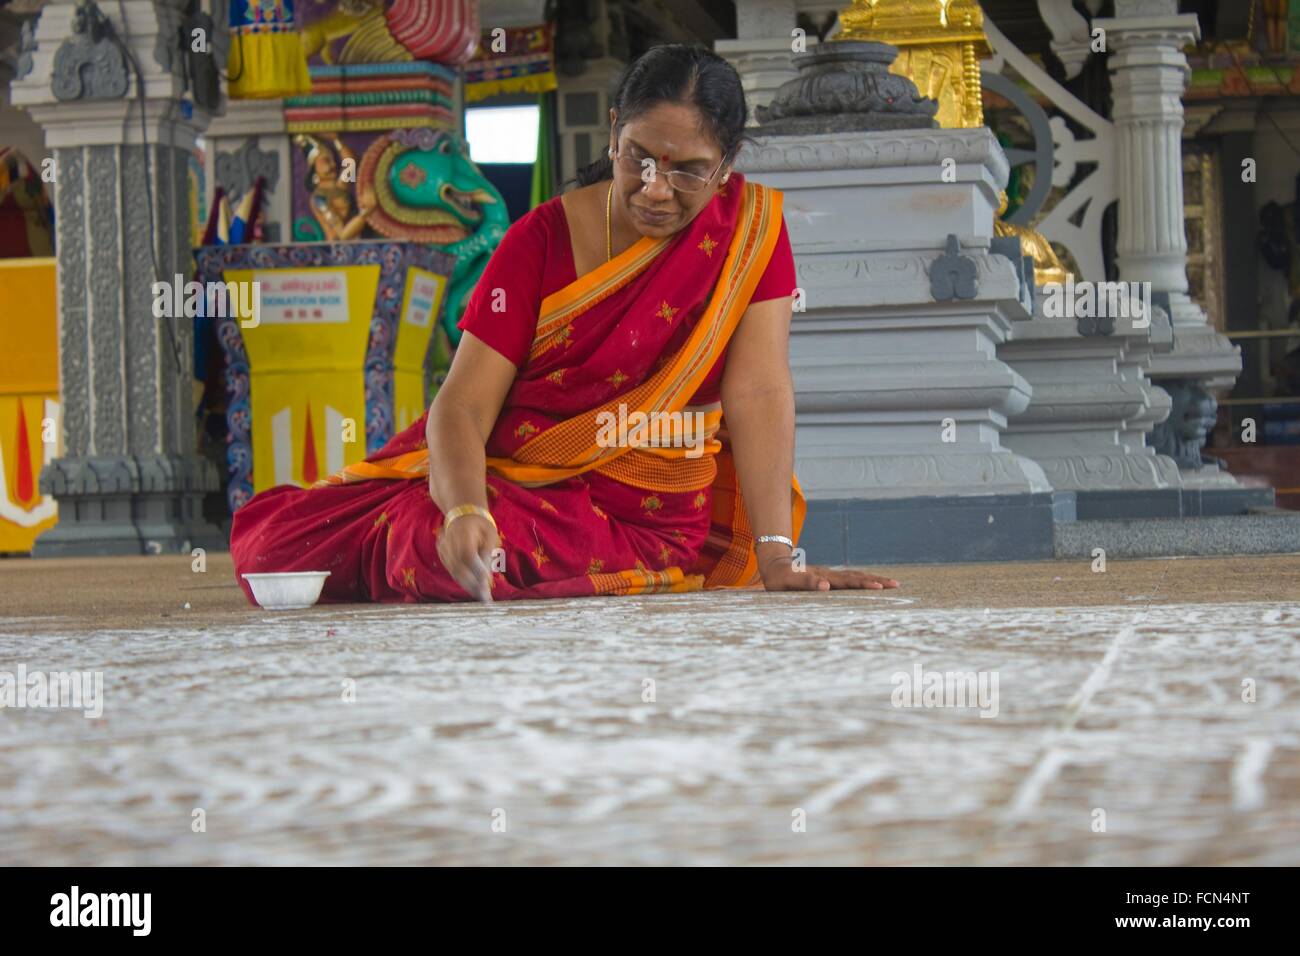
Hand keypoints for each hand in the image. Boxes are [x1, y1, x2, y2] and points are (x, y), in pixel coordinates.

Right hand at [436, 513, 499, 600]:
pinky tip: (474, 589)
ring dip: (468, 585)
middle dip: (473, 584)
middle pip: (459, 567)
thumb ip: (487, 554)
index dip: (476, 570)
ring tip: (482, 597)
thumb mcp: (490, 535)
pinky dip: (462, 580)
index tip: (487, 583)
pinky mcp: (442, 555)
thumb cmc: (481, 525)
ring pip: (454, 572)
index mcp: (463, 533)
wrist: (462, 514)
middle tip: (486, 597)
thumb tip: (486, 577)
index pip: (467, 555)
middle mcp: (449, 542)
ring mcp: (443, 549)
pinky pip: (452, 570)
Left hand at [758, 549, 898, 591]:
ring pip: (856, 576)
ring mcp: (831, 576)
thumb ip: (806, 583)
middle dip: (877, 581)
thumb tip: (826, 586)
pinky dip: (864, 581)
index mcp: (824, 577)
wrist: (775, 565)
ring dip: (873, 579)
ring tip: (891, 583)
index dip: (864, 584)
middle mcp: (830, 575)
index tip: (880, 587)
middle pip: (858, 576)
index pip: (848, 581)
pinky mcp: (829, 578)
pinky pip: (850, 579)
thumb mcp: (789, 582)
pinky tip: (872, 584)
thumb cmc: (780, 578)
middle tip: (897, 585)